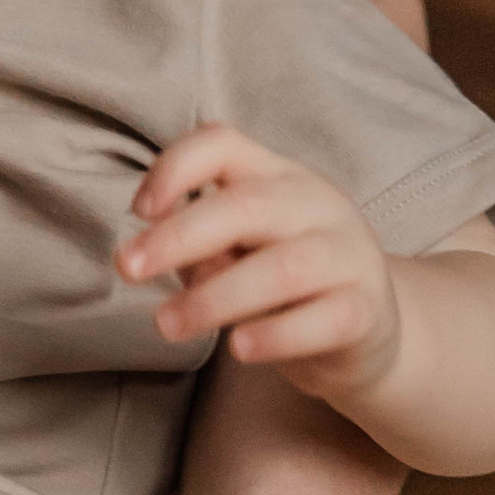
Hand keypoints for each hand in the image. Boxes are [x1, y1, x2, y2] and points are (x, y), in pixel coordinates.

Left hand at [119, 124, 398, 412]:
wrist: (365, 333)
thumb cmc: (284, 286)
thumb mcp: (238, 253)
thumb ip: (202, 247)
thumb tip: (155, 249)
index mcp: (278, 177)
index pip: (224, 145)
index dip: (175, 168)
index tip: (138, 211)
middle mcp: (318, 204)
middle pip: (249, 204)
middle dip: (180, 235)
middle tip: (128, 268)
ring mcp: (350, 256)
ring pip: (284, 267)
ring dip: (216, 297)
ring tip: (167, 324)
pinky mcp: (367, 311)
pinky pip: (325, 319)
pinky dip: (277, 334)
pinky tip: (239, 349)